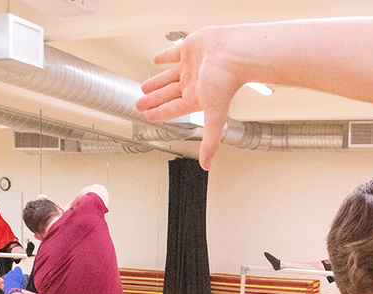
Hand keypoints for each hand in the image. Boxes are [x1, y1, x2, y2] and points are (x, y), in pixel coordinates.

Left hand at [137, 28, 245, 169]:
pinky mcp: (189, 49)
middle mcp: (193, 83)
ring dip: (157, 83)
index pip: (173, 110)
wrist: (232, 52)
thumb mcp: (214, 115)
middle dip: (154, 100)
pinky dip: (164, 57)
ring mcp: (190, 67)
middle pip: (168, 95)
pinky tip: (157, 59)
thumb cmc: (226, 81)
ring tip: (144, 87)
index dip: (160, 114)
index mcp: (196, 99)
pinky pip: (173, 54)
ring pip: (168, 77)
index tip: (150, 117)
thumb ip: (210, 140)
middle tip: (140, 104)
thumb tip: (206, 165)